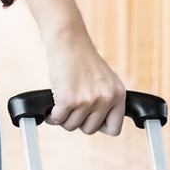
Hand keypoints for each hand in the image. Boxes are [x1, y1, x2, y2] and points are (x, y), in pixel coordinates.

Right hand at [19, 0, 124, 135]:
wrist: (69, 40)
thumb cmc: (82, 59)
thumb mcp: (105, 80)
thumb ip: (107, 102)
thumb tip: (99, 126)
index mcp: (118, 95)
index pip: (114, 129)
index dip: (99, 126)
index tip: (90, 118)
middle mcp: (105, 99)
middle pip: (90, 130)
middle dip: (78, 122)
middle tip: (72, 108)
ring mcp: (87, 100)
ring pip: (72, 126)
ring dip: (63, 118)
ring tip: (62, 103)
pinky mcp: (69, 100)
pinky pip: (58, 120)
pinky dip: (52, 116)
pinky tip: (52, 107)